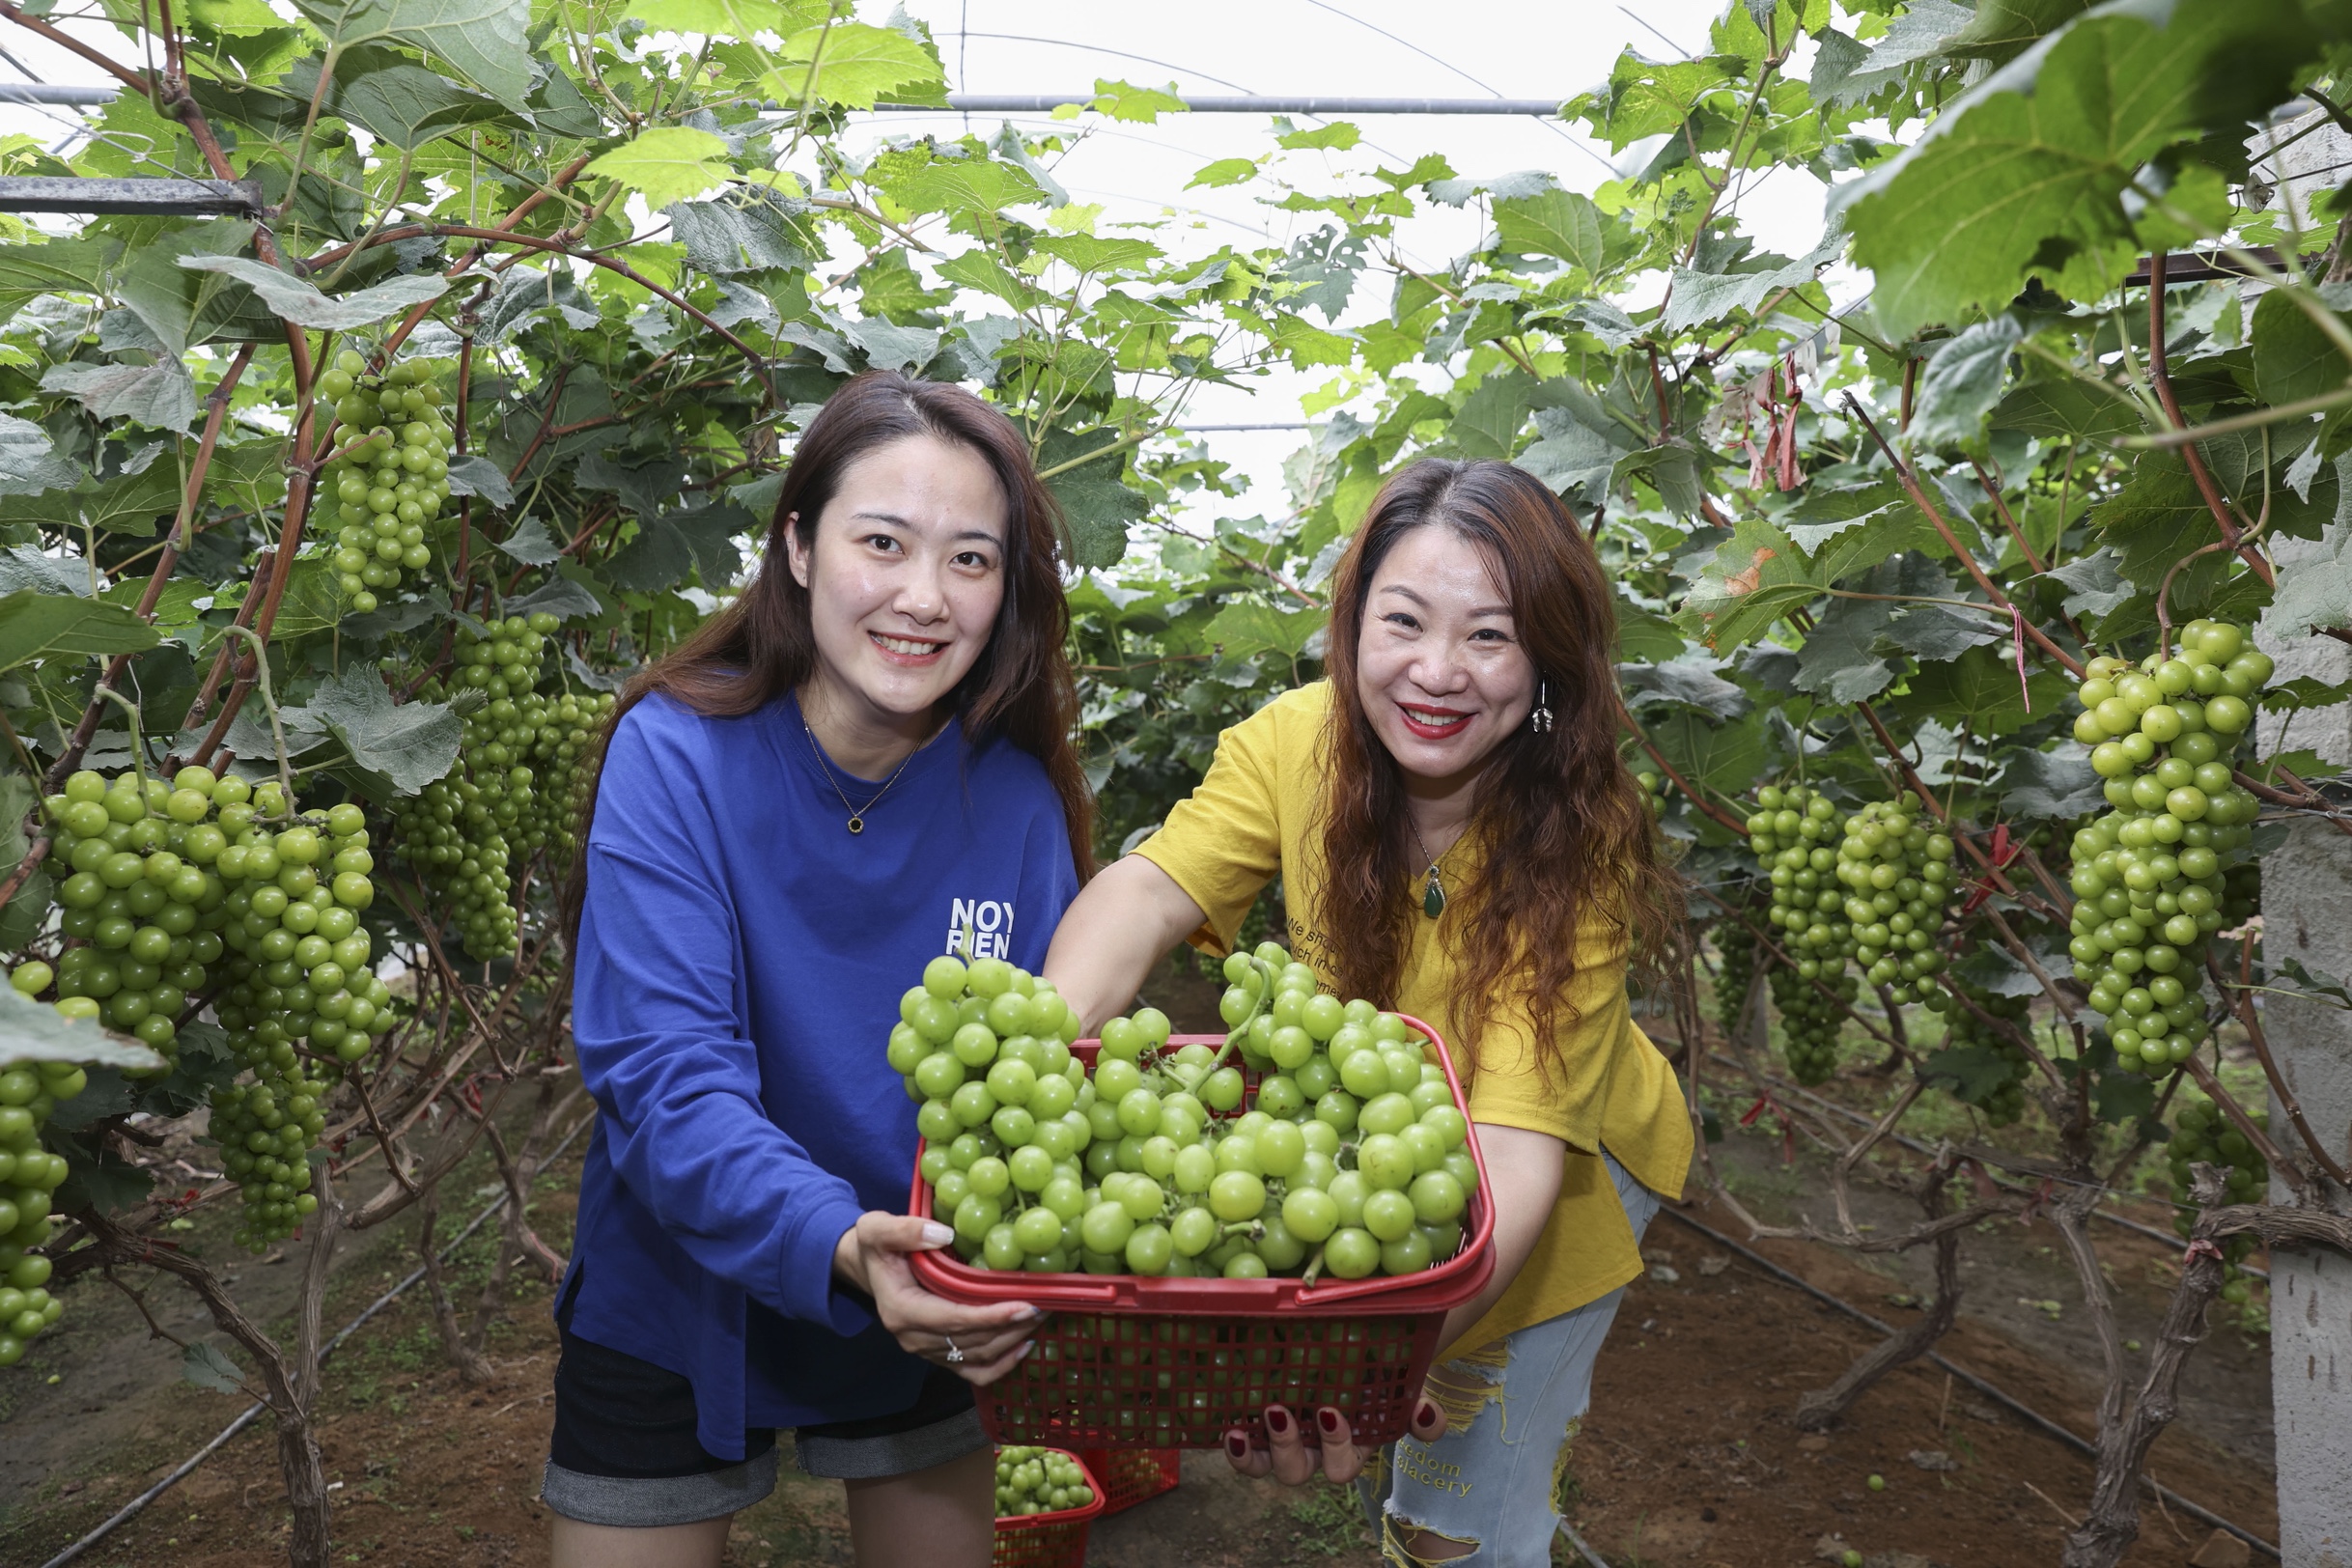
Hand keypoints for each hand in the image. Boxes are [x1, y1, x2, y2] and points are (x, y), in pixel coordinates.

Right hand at [832, 1212, 1040, 1384]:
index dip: (991, 1317)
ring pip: (977, 1358)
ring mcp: (926, 1351)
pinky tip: (1024, 1346)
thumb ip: (906, 1230)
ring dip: (1012, 1342)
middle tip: (1047, 1305)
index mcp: (902, 1311)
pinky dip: (1001, 1365)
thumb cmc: (876, 1247)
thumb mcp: (878, 1229)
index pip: (954, 1320)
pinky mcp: (937, 1355)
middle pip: (972, 1342)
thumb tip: (944, 1235)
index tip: (1025, 1306)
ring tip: (1041, 1317)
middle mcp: (914, 1338)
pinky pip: (972, 1372)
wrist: (868, 1268)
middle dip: (1012, 1327)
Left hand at [1221, 1396, 1445, 1484]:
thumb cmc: (1379, 1375)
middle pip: (1297, 1471)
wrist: (1354, 1350)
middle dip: (1287, 1448)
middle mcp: (1312, 1451)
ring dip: (1256, 1453)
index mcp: (1349, 1447)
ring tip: (1253, 1418)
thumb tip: (1427, 1416)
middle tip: (1280, 1413)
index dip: (1335, 1447)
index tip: (1329, 1412)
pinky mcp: (1257, 1428)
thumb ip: (1421, 1407)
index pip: (1342, 1465)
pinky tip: (1229, 1430)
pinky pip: (1244, 1451)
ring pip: (1265, 1466)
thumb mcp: (1405, 1387)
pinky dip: (1236, 1448)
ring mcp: (1281, 1441)